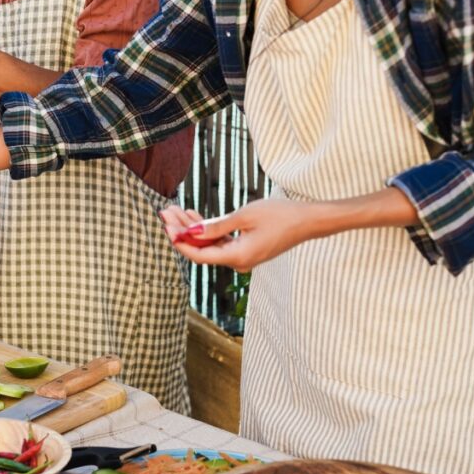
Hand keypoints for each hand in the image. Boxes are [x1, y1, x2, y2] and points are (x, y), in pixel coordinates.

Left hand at [159, 199, 316, 272]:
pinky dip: (207, 230)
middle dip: (182, 230)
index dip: (179, 241)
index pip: (199, 255)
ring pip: (209, 245)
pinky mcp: (246, 250)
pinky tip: (194, 216)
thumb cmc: (279, 215)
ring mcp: (242, 257)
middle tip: (166, 212)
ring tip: (175, 210)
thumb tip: (191, 232)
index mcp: (238, 257)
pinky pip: (221, 243)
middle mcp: (238, 262)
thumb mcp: (244, 217)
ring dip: (192, 228)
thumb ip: (216, 226)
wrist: (307, 221)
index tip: (165, 225)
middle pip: (202, 249)